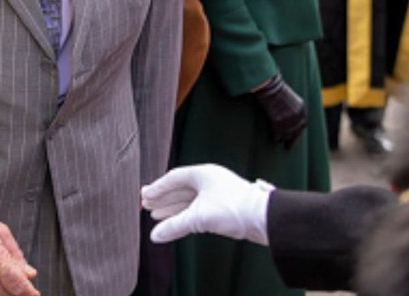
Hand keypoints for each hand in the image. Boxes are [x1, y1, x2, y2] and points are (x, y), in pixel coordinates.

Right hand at [141, 165, 272, 244]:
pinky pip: (197, 209)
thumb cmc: (234, 208)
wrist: (263, 218)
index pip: (174, 178)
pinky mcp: (223, 207)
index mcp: (203, 173)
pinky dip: (185, 215)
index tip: (145, 196)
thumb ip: (174, 226)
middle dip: (163, 198)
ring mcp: (217, 193)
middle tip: (146, 205)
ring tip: (156, 216)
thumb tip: (156, 235)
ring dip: (172, 208)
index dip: (157, 188)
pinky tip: (176, 222)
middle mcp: (210, 180)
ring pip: (189, 200)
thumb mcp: (198, 217)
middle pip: (180, 188)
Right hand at [251, 73, 306, 148]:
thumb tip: (287, 118)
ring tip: (277, 139)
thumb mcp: (287, 97)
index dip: (297, 132)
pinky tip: (272, 137)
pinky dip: (274, 136)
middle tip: (287, 147)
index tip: (293, 137)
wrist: (268, 85)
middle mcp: (297, 114)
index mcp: (301, 107)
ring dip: (282, 138)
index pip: (302, 124)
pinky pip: (277, 134)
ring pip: (287, 134)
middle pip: (296, 131)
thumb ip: (290, 108)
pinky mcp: (279, 121)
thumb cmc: (273, 88)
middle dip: (292, 140)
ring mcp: (288, 118)